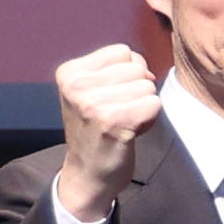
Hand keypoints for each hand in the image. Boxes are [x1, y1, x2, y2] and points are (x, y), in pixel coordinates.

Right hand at [52, 43, 161, 223]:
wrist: (87, 172)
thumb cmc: (97, 128)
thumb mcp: (92, 91)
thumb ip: (118, 69)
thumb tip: (147, 70)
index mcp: (69, 72)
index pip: (122, 51)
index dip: (128, 73)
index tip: (112, 96)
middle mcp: (76, 85)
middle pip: (137, 68)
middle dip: (137, 89)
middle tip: (119, 112)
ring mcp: (93, 104)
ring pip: (148, 86)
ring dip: (144, 105)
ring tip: (124, 121)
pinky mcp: (113, 122)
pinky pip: (154, 104)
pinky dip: (150, 119)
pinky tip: (131, 131)